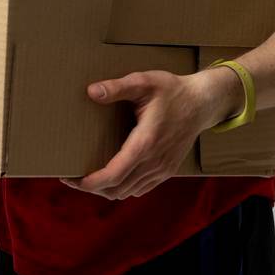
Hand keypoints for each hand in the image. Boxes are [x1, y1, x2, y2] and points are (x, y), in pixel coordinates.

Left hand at [60, 69, 228, 200]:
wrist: (203, 102)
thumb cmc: (172, 90)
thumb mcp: (144, 82)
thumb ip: (117, 87)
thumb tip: (92, 92)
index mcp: (145, 143)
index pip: (113, 175)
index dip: (90, 182)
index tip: (71, 178)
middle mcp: (154, 162)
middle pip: (117, 189)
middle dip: (91, 187)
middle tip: (71, 177)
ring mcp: (163, 169)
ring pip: (128, 192)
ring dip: (106, 190)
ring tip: (87, 178)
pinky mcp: (168, 170)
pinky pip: (141, 189)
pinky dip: (123, 188)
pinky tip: (112, 178)